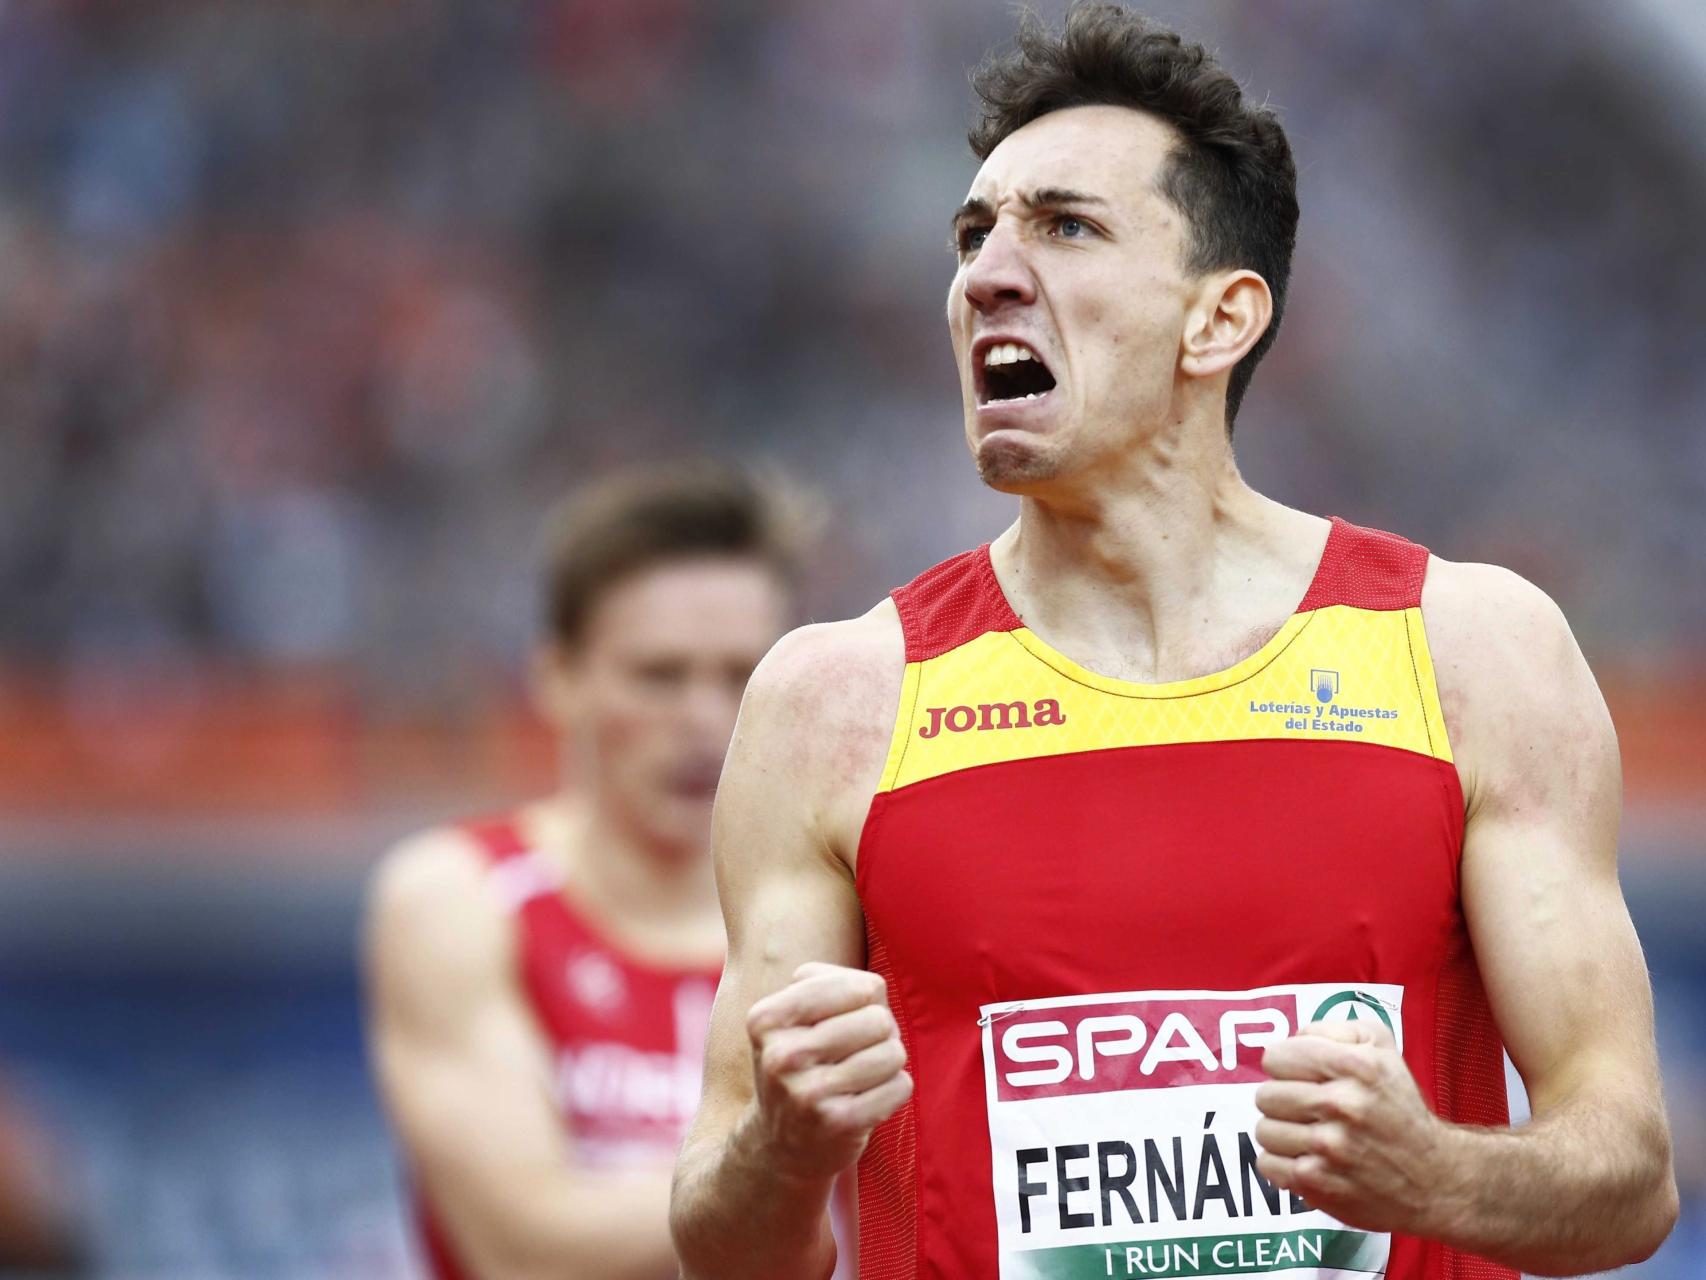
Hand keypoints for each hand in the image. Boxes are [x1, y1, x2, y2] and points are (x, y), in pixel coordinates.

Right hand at [742, 962, 912, 1180]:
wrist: (780, 1147)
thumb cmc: (800, 1066)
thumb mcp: (794, 1019)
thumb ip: (833, 984)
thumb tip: (872, 989)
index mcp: (766, 1019)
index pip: (855, 986)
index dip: (865, 1000)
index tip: (843, 1021)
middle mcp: (780, 1055)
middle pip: (878, 1019)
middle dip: (878, 1034)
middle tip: (854, 1054)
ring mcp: (807, 1093)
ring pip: (892, 1052)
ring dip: (887, 1063)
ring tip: (860, 1077)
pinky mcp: (837, 1123)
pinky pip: (900, 1086)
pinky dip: (893, 1091)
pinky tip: (866, 1101)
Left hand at [1254, 1018, 1449, 1233]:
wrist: (1435, 1178)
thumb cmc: (1400, 1107)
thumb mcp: (1381, 1048)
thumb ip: (1331, 1030)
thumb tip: (1291, 1039)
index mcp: (1355, 1066)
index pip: (1276, 1057)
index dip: (1286, 1066)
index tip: (1302, 1077)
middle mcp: (1342, 1105)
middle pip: (1265, 1095)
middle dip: (1283, 1101)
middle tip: (1308, 1110)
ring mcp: (1329, 1147)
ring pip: (1263, 1131)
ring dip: (1282, 1134)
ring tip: (1310, 1136)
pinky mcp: (1318, 1183)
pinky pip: (1268, 1165)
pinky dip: (1283, 1164)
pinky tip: (1309, 1160)